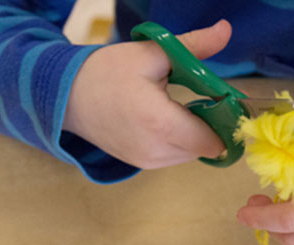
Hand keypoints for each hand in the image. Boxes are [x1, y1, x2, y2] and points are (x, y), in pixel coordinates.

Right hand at [62, 20, 231, 167]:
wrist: (66, 97)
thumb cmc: (108, 72)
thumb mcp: (151, 53)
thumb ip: (193, 46)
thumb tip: (226, 29)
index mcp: (159, 123)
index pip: (213, 139)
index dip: (225, 121)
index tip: (226, 99)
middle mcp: (156, 150)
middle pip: (206, 146)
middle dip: (214, 124)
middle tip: (205, 98)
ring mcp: (149, 162)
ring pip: (194, 153)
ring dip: (198, 133)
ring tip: (181, 106)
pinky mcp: (144, 165)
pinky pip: (177, 156)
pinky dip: (182, 140)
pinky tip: (169, 120)